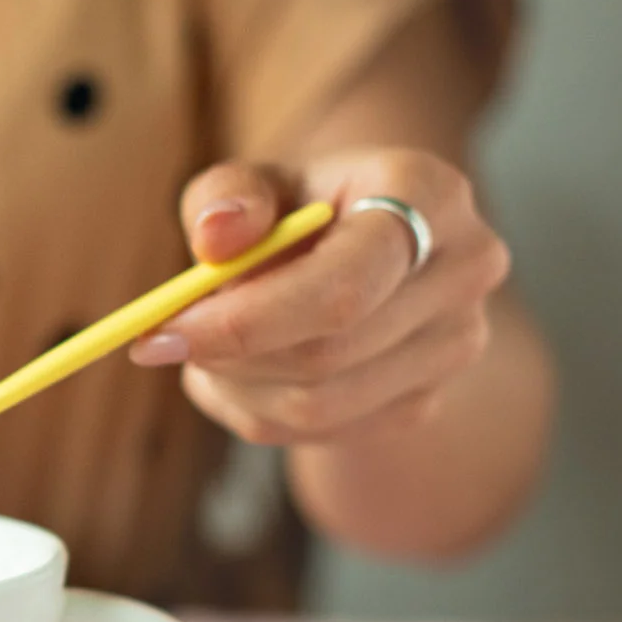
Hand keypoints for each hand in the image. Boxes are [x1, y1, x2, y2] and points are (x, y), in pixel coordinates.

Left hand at [133, 149, 511, 450]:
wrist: (355, 255)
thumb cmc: (295, 215)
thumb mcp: (256, 187)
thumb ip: (226, 197)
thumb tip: (215, 237)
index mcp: (428, 195)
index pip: (339, 290)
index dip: (243, 323)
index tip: (159, 336)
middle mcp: (463, 270)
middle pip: (324, 358)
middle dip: (229, 357)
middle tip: (167, 340)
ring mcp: (453, 345)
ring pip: (315, 408)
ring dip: (236, 388)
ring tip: (209, 349)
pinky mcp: (423, 401)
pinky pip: (317, 434)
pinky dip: (257, 412)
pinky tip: (248, 372)